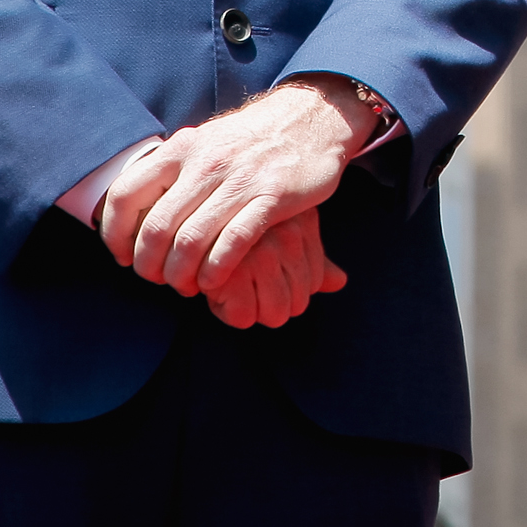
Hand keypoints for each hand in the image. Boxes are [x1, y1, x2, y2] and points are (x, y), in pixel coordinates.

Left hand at [98, 76, 377, 297]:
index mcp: (182, 148)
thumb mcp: (205, 141)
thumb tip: (131, 209)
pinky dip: (215, 271)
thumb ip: (171, 171)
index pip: (124, 195)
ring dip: (181, 275)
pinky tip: (213, 281)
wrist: (314, 116)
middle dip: (149, 266)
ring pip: (190, 242)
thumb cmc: (251, 139)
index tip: (124, 257)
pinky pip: (232, 244)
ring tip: (186, 285)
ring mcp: (240, 179)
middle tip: (158, 279)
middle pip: (156, 229)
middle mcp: (206, 162)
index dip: (115, 235)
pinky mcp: (273, 196)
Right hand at [200, 204, 348, 329]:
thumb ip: (314, 259)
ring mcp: (259, 251)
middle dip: (271, 306)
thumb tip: (339, 282)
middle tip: (245, 286)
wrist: (186, 210)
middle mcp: (287, 236)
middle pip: (297, 303)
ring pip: (273, 313)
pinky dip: (227, 312)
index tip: (261, 276)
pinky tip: (213, 289)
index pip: (314, 283)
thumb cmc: (234, 225)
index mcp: (303, 223)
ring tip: (230, 286)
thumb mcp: (284, 232)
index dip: (288, 290)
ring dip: (249, 310)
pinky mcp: (229, 269)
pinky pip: (243, 316)